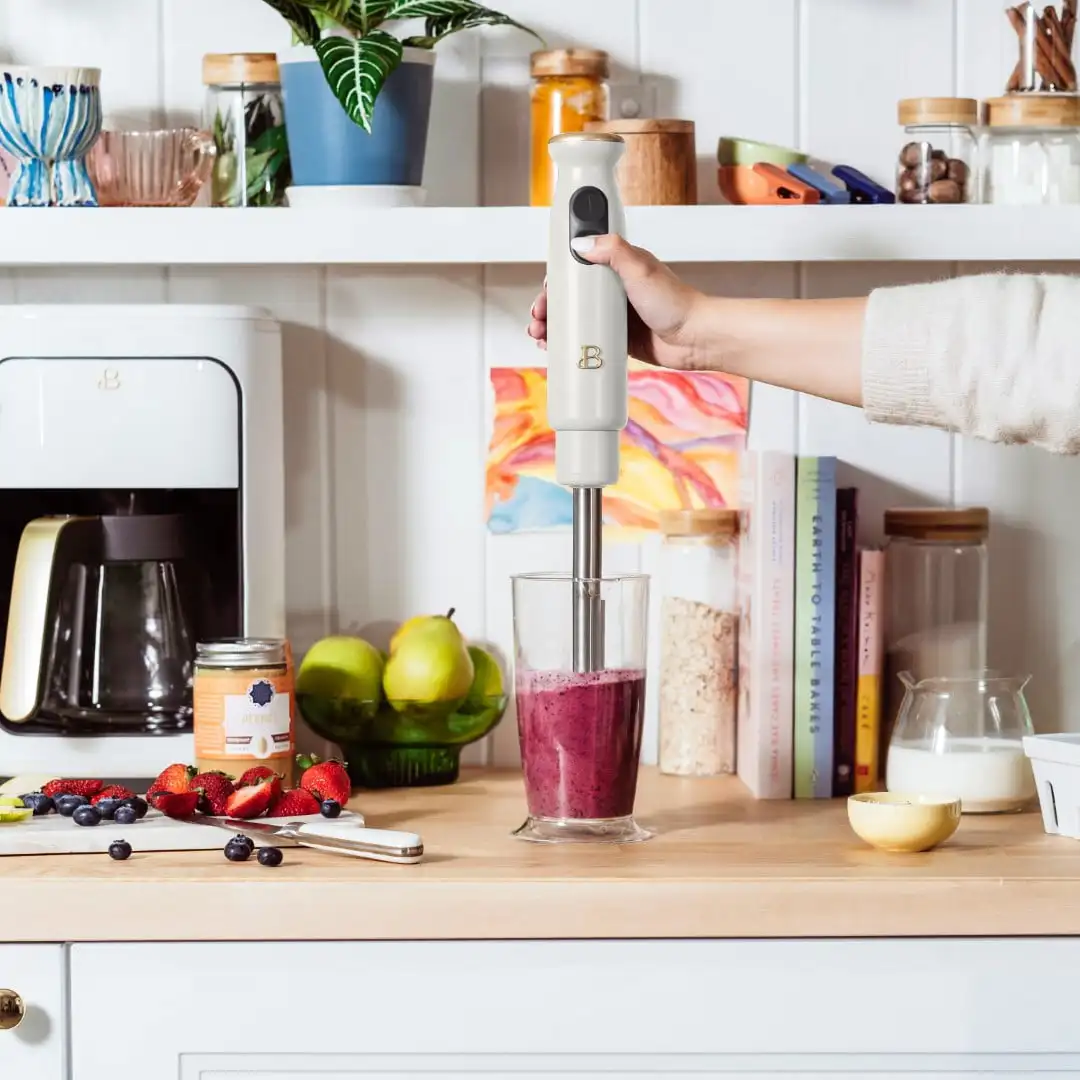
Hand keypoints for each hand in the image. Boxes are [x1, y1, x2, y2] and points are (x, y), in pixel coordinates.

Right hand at [527, 235, 706, 369]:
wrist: (696, 338)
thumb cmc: (676, 302)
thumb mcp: (641, 268)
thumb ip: (613, 251)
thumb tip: (580, 243)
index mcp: (617, 267)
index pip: (577, 267)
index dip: (557, 278)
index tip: (546, 288)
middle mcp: (612, 291)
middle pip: (569, 296)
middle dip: (548, 306)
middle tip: (538, 317)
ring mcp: (613, 316)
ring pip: (572, 319)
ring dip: (551, 326)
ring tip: (540, 336)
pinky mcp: (615, 339)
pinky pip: (584, 340)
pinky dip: (566, 343)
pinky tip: (554, 349)